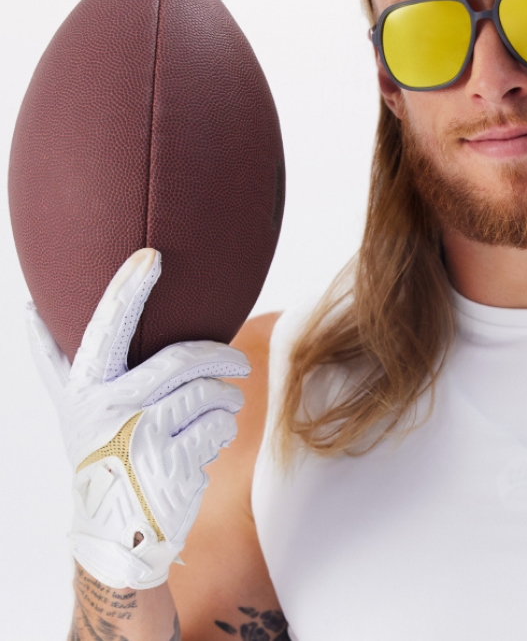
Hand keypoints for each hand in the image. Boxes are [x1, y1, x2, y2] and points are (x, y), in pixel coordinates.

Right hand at [29, 248, 250, 589]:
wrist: (115, 530)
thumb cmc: (103, 455)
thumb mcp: (75, 410)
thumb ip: (60, 364)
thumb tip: (28, 309)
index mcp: (85, 389)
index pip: (105, 329)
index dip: (128, 291)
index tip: (150, 256)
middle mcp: (108, 410)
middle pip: (180, 361)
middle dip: (220, 356)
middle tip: (237, 363)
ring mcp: (140, 438)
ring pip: (207, 393)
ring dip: (228, 398)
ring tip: (225, 404)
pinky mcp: (171, 464)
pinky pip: (217, 425)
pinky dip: (225, 427)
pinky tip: (213, 436)